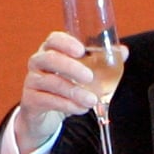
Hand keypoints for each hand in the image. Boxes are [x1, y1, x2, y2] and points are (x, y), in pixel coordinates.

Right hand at [15, 32, 129, 153]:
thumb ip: (102, 61)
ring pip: (50, 82)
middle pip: (50, 58)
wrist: (45, 114)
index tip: (81, 50)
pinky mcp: (31, 100)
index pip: (53, 39)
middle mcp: (38, 62)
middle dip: (71, 67)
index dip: (66, 42)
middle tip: (90, 77)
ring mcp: (32, 81)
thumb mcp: (83, 73)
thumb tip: (123, 51)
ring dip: (74, 92)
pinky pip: (47, 100)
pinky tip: (80, 109)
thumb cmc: (67, 86)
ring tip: (91, 100)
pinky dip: (67, 105)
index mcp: (52, 51)